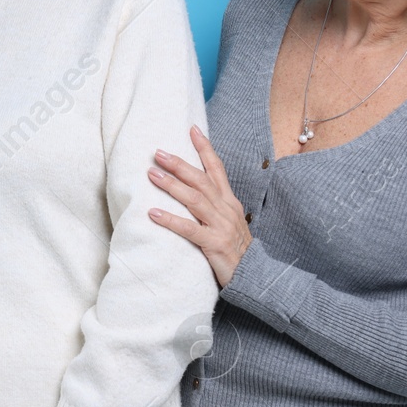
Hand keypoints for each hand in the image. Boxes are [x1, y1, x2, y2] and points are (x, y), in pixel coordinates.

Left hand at [146, 125, 251, 287]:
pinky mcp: (214, 244)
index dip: (205, 148)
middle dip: (180, 164)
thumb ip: (214, 206)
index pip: (217, 169)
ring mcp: (221, 226)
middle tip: (159, 153)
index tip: (192, 129)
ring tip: (152, 174)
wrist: (254, 277)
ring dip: (172, 185)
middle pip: (201, 180)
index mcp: (230, 202)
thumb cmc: (236, 250)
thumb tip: (193, 191)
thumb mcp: (229, 222)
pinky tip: (153, 213)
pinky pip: (189, 229)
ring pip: (195, 199)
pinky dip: (170, 220)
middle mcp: (226, 209)